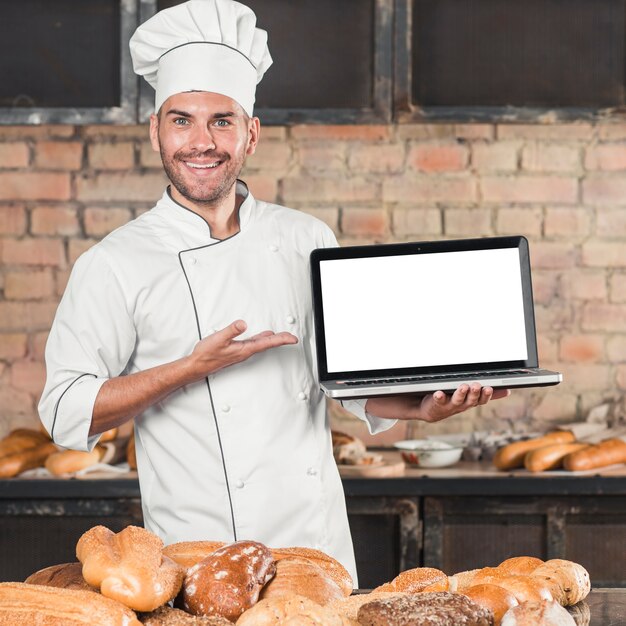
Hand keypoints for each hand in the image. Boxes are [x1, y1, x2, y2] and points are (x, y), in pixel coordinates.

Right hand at [187, 319, 297, 379]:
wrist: (197, 365)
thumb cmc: (207, 354)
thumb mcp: (218, 339)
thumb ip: (231, 330)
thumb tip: (243, 324)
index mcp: (245, 349)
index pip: (268, 343)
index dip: (282, 340)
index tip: (293, 339)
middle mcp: (245, 351)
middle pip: (268, 344)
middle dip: (281, 340)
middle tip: (292, 337)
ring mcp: (241, 351)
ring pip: (261, 344)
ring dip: (272, 340)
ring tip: (282, 336)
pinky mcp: (236, 350)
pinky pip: (254, 343)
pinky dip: (261, 339)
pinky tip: (262, 336)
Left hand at [364, 383, 510, 422]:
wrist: (430, 410)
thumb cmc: (451, 401)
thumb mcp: (470, 398)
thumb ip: (486, 394)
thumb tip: (507, 391)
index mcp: (470, 402)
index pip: (482, 400)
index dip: (486, 395)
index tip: (489, 388)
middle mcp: (461, 405)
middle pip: (470, 401)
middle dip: (474, 393)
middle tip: (476, 385)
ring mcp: (448, 406)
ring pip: (457, 401)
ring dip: (460, 394)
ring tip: (463, 386)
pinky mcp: (436, 404)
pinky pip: (438, 400)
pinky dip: (439, 397)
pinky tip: (439, 392)